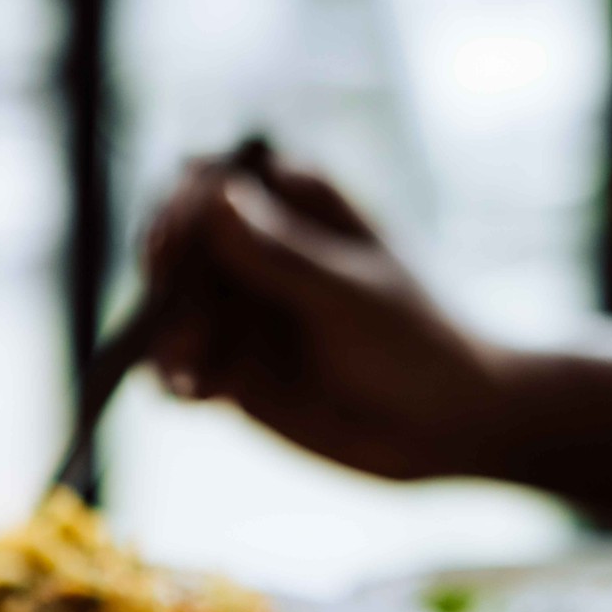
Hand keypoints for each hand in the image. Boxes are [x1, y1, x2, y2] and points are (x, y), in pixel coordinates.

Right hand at [144, 150, 518, 482]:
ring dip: (167, 336)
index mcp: (293, 203)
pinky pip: (183, 368)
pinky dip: (176, 379)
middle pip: (177, 248)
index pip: (208, 184)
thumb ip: (282, 255)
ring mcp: (243, 312)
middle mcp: (257, 251)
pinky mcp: (235, 371)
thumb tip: (217, 200)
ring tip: (187, 373)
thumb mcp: (350, 295)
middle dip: (169, 282)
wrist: (444, 427)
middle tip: (180, 324)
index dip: (180, 211)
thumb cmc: (418, 343)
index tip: (174, 245)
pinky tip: (194, 395)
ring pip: (174, 310)